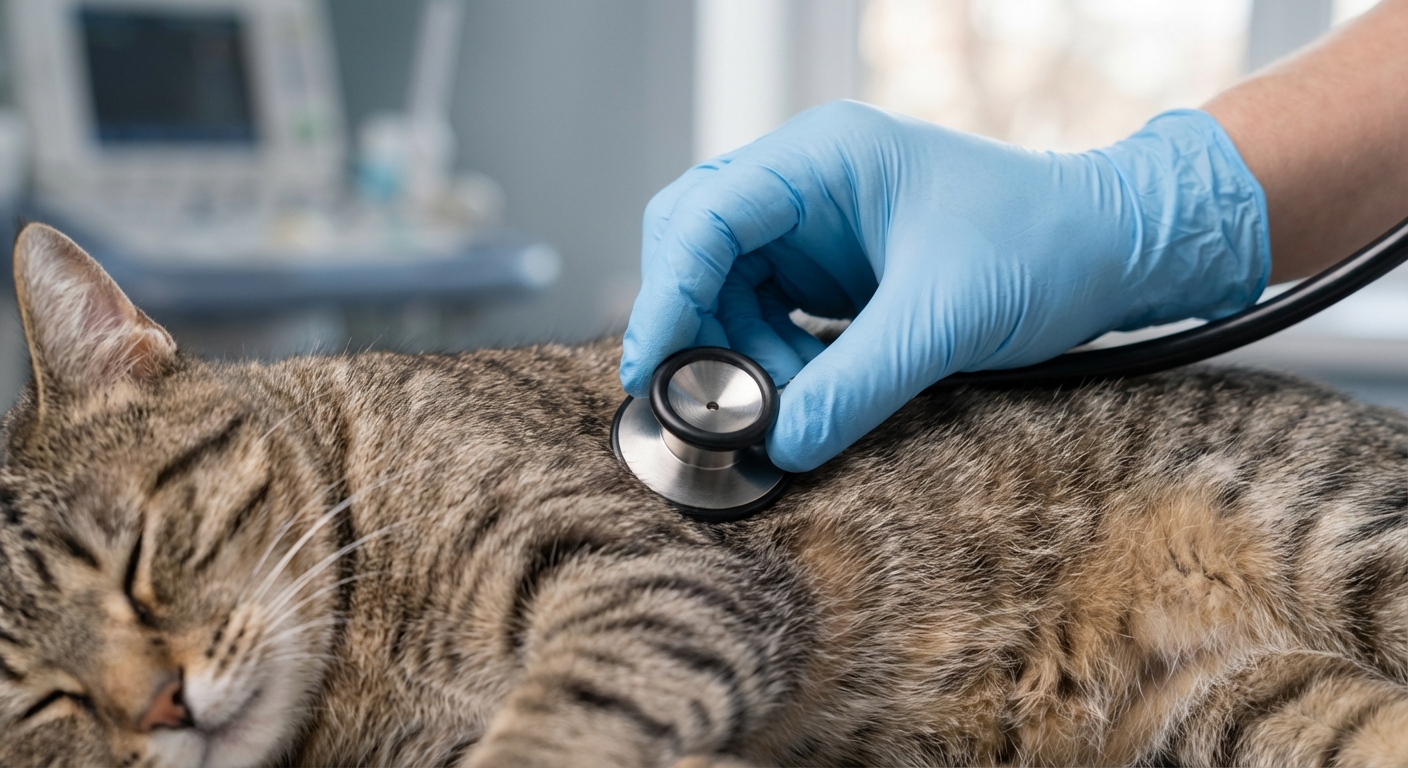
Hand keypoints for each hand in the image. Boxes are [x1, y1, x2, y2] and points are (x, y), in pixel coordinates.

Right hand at [621, 101, 1267, 471]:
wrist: (1111, 251)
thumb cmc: (1045, 245)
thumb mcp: (946, 319)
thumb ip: (856, 384)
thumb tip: (779, 445)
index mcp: (822, 159)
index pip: (706, 215)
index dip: (668, 293)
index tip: (654, 369)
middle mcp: (805, 187)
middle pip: (696, 249)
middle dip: (695, 327)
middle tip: (708, 401)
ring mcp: (814, 230)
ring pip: (725, 291)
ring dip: (737, 356)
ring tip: (784, 406)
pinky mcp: (830, 273)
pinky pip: (766, 317)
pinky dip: (769, 363)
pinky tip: (803, 393)